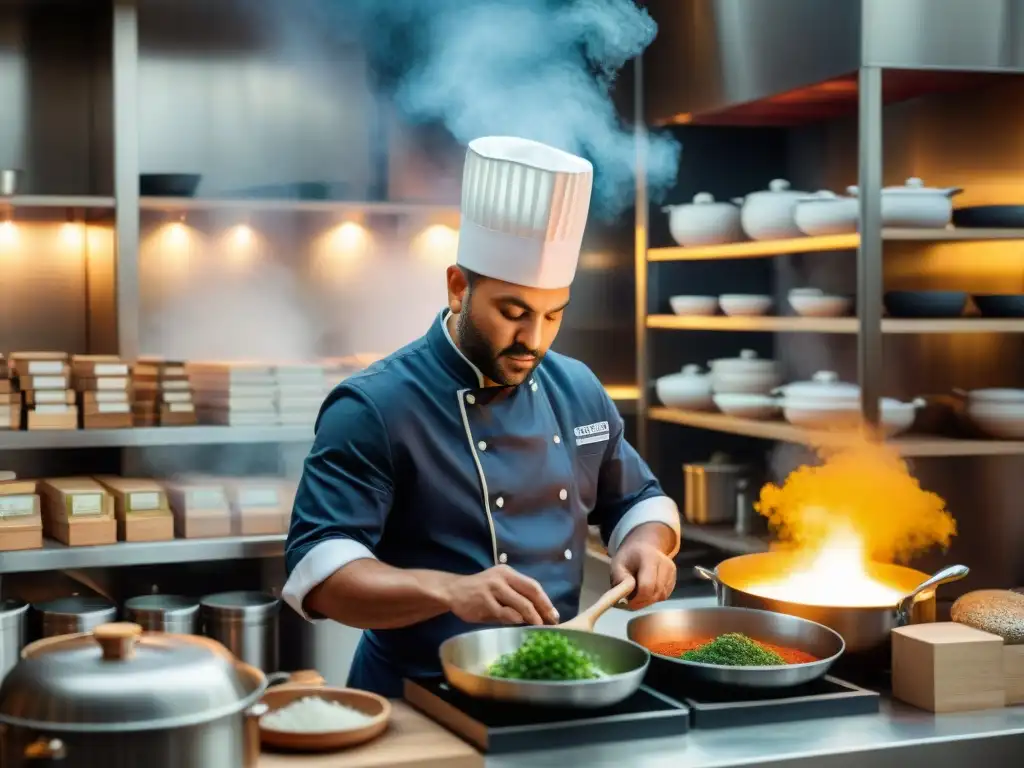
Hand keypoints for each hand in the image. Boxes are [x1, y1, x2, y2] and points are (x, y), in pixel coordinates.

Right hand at [444, 565, 559, 625]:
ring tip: (538, 627)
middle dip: (543, 609)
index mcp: (508, 572)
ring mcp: (493, 588)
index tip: (554, 615)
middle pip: (531, 592)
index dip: (546, 601)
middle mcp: (502, 577)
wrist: (452, 591)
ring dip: (532, 617)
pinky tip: (519, 626)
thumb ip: (515, 598)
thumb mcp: (499, 589)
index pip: (533, 585)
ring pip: (521, 604)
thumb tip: (538, 615)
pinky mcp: (484, 601)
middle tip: (551, 623)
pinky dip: (515, 620)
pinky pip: (505, 613)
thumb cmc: (479, 593)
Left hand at [610, 541, 675, 609]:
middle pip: (656, 592)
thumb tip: (626, 596)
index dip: (637, 599)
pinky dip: (654, 597)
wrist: (643, 548)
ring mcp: (671, 571)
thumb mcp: (617, 565)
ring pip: (661, 596)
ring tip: (637, 593)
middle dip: (642, 601)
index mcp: (649, 557)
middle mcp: (664, 564)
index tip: (628, 602)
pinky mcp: (674, 579)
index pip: (647, 586)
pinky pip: (664, 595)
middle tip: (630, 601)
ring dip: (648, 600)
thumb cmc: (628, 558)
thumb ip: (620, 579)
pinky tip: (646, 590)